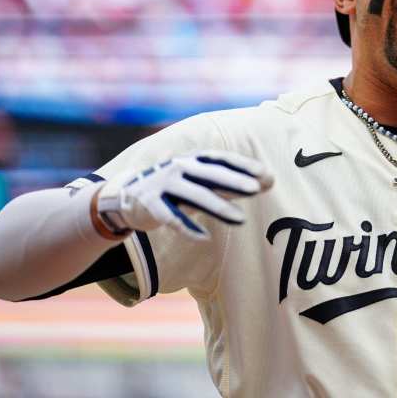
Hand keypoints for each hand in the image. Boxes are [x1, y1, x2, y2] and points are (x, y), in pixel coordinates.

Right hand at [96, 150, 273, 239]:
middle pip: (211, 174)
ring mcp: (163, 185)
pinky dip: (187, 227)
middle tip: (257, 188)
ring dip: (219, 207)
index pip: (222, 159)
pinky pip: (170, 217)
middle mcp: (179, 168)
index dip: (244, 166)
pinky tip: (204, 238)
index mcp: (193, 159)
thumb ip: (231, 182)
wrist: (127, 195)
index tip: (267, 176)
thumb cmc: (176, 187)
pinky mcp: (150, 204)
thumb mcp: (202, 180)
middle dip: (234, 181)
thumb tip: (269, 181)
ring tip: (241, 219)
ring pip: (195, 196)